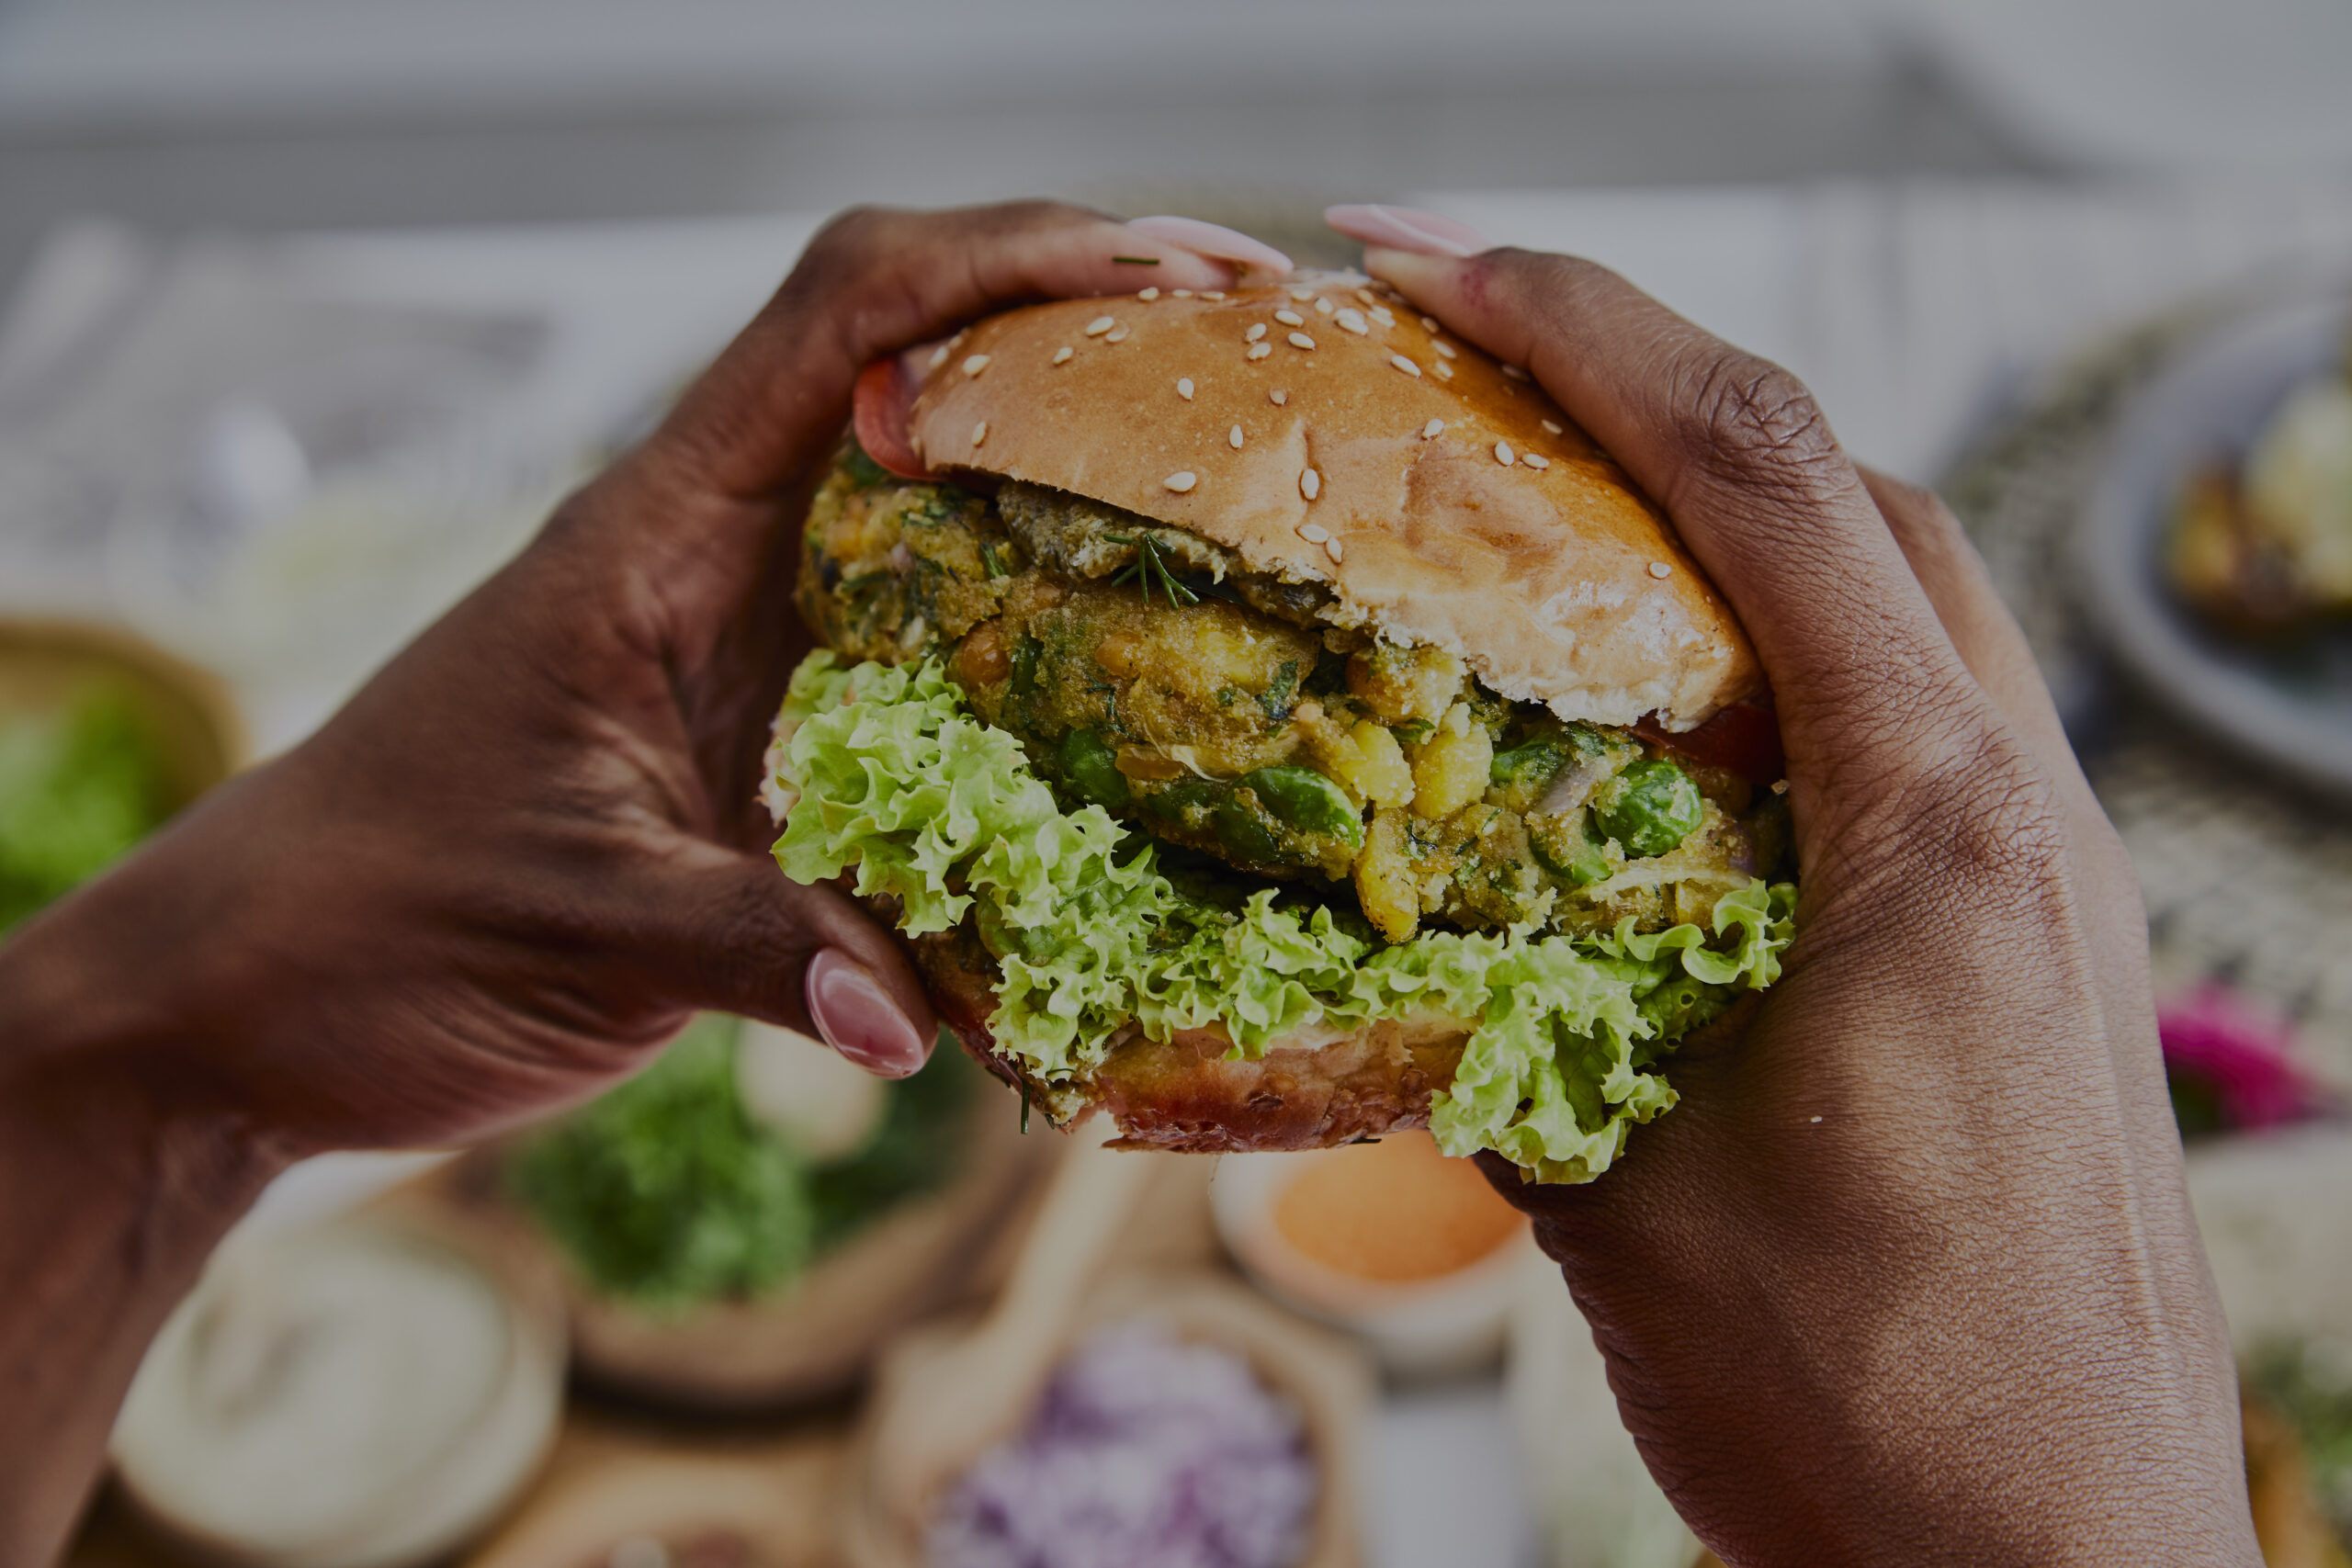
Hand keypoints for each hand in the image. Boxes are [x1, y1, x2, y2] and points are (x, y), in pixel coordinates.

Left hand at [15, 202, 1267, 1151]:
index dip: (1010, 261)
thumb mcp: (579, 924)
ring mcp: (745, 631)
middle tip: (1261, 356)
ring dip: (1071, 460)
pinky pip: (921, 638)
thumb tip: (926, 1033)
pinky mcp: (763, 721)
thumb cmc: (380, 919)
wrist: (262, 986)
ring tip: (1239, 479)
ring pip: (930, 489)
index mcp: (660, 532)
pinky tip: (1129, 682)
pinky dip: (1029, 627)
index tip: (1168, 277)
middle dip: (1086, 328)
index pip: (845, 316)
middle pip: (913, 358)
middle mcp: (715, 549)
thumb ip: (758, 955)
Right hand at [1344, 215, 2257, 1563]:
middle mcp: (2015, 806)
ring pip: (1888, 581)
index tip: (1432, 265)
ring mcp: (2045, 864)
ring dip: (1723, 495)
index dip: (1583, 332)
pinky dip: (1778, 634)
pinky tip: (1666, 694)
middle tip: (1465, 340)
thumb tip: (1355, 939)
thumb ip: (1498, 1023)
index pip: (1754, 481)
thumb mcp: (1621, 1200)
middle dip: (1645, 373)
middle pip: (1839, 483)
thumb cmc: (1868, 1413)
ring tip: (1548, 480)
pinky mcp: (2033, 929)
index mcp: (1923, 825)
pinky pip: (1908, 703)